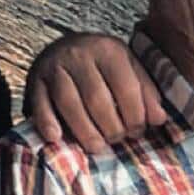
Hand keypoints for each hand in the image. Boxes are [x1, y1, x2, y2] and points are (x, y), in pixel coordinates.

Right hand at [25, 31, 162, 152]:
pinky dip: (47, 122)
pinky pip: (39, 103)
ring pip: (69, 103)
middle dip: (111, 126)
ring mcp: (54, 65)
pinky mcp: (34, 79)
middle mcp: (80, 54)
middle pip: (97, 98)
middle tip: (117, 141)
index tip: (137, 132)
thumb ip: (146, 92)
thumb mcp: (130, 69)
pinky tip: (56, 139)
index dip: (135, 115)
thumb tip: (159, 119)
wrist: (66, 47)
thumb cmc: (104, 66)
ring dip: (84, 130)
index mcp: (109, 50)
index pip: (126, 88)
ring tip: (97, 147)